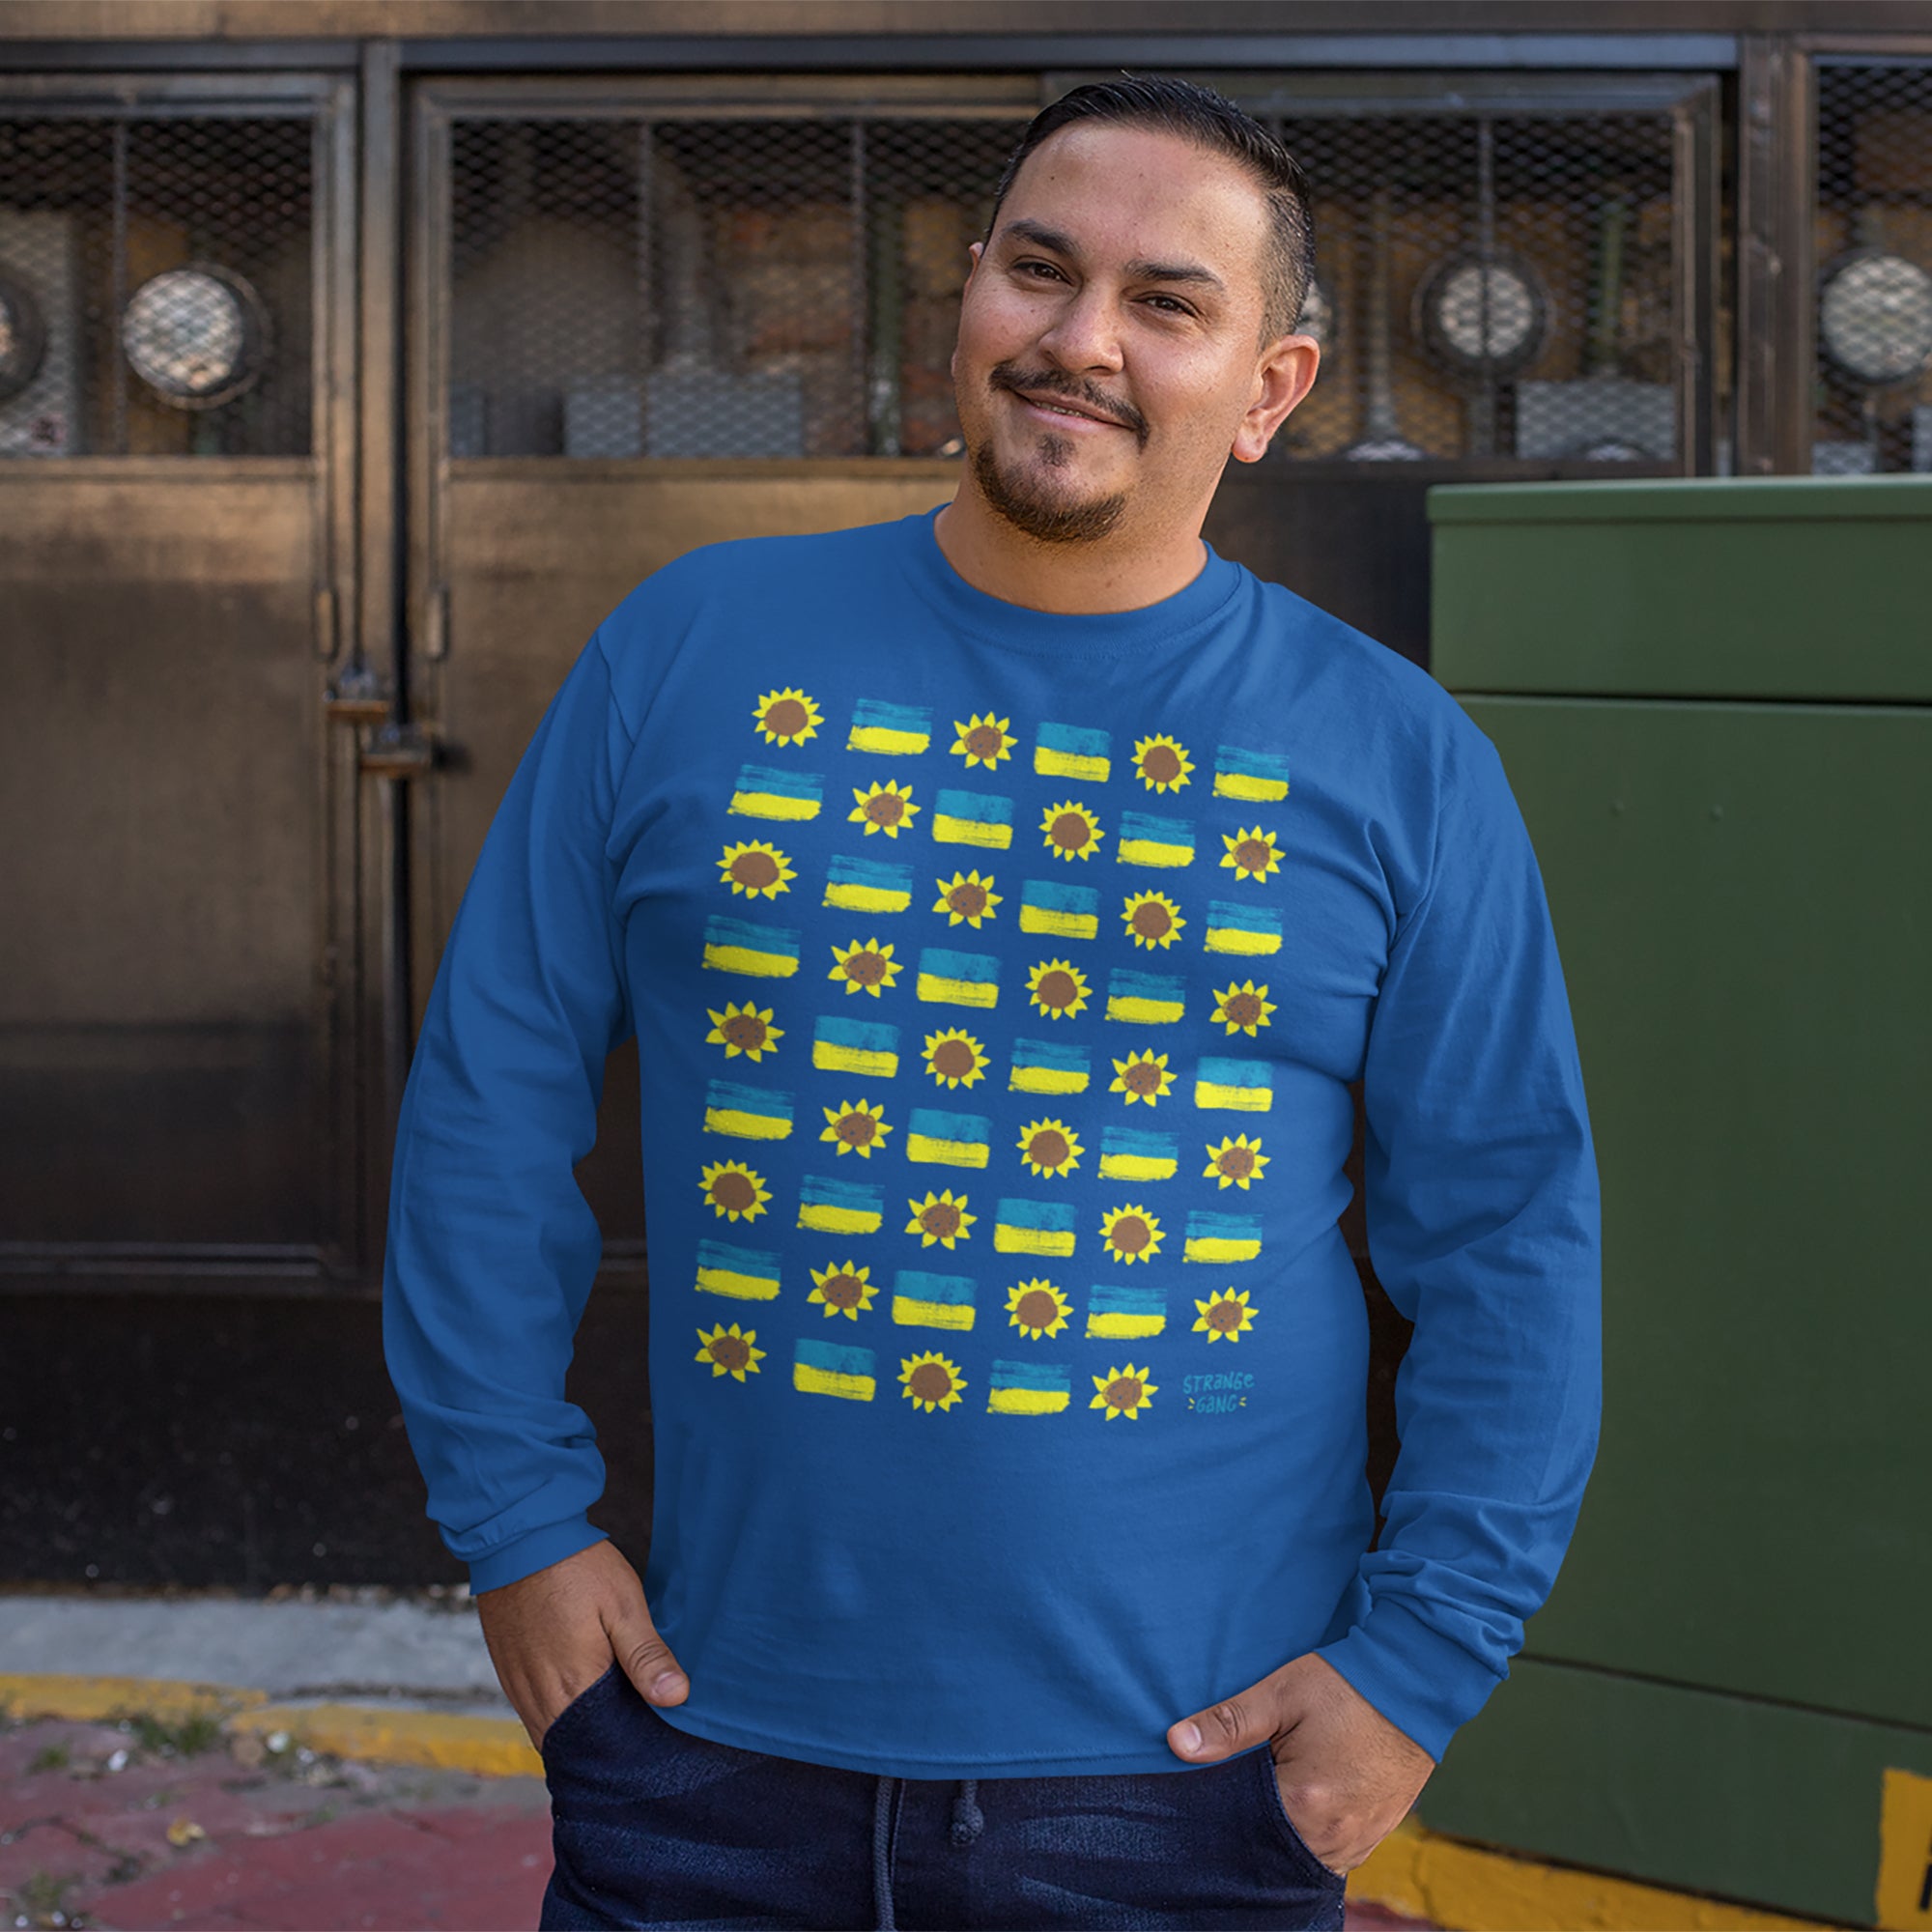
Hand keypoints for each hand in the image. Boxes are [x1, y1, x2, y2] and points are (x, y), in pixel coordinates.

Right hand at [476, 1539, 689, 1751]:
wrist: (519, 1536)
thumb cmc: (575, 1567)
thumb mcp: (623, 1604)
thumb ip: (646, 1656)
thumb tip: (676, 1697)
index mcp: (573, 1687)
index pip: (602, 1747)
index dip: (627, 1749)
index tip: (652, 1741)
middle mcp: (539, 1698)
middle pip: (575, 1746)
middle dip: (604, 1746)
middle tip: (636, 1731)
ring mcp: (518, 1687)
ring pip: (551, 1733)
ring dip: (579, 1732)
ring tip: (612, 1719)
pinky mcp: (507, 1672)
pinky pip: (534, 1713)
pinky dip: (558, 1715)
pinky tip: (580, 1699)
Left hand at [1168, 1652, 1434, 1873]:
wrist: (1415, 1684)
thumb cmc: (1347, 1684)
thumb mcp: (1282, 1693)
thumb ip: (1229, 1723)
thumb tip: (1177, 1743)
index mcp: (1305, 1804)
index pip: (1240, 1828)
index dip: (1220, 1808)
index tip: (1210, 1786)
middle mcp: (1334, 1837)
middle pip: (1271, 1848)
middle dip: (1250, 1823)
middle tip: (1240, 1785)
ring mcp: (1359, 1840)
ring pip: (1301, 1855)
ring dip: (1281, 1831)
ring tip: (1269, 1791)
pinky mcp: (1376, 1834)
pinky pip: (1330, 1852)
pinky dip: (1309, 1835)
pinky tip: (1298, 1804)